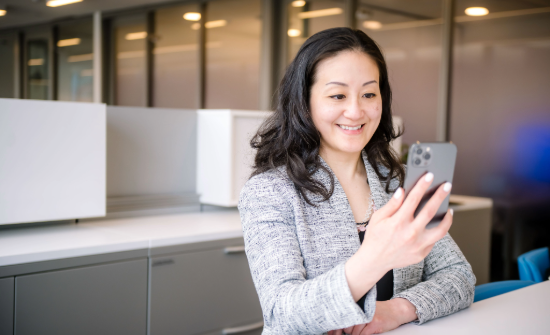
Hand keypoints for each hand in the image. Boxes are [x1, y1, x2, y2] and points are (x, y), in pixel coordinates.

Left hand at [331, 298, 416, 334]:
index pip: (342, 317)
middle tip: (346, 333)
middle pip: (346, 326)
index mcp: (356, 305)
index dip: (334, 327)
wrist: (396, 310)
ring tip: (363, 330)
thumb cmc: (379, 311)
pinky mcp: (374, 323)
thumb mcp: (364, 310)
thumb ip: (353, 316)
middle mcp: (360, 309)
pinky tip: (366, 333)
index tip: (331, 333)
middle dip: (345, 333)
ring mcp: (367, 316)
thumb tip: (339, 327)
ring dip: (356, 334)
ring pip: (354, 332)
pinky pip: (363, 334)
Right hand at [345, 172, 453, 300]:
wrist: (374, 261)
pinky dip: (437, 231)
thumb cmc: (375, 237)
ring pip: (440, 229)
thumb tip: (402, 191)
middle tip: (447, 186)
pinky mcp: (422, 253)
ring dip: (447, 218)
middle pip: (430, 210)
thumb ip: (392, 204)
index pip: (413, 199)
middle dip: (440, 195)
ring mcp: (418, 245)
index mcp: (398, 222)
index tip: (430, 176)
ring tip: (449, 209)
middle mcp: (410, 233)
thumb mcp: (378, 218)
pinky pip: (434, 240)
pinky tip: (437, 224)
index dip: (422, 185)